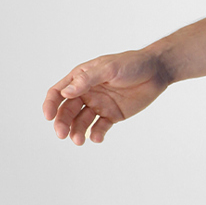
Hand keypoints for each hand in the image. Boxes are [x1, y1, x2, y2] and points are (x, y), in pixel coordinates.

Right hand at [42, 49, 169, 144]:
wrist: (157, 71)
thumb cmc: (132, 64)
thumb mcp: (110, 68)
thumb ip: (88, 79)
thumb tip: (67, 92)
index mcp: (82, 78)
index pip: (59, 92)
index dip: (50, 104)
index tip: (48, 116)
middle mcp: (87, 92)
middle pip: (67, 111)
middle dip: (62, 123)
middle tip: (62, 134)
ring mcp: (99, 105)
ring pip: (81, 122)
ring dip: (76, 132)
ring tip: (79, 140)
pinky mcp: (112, 115)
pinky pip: (99, 128)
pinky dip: (96, 134)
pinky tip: (97, 137)